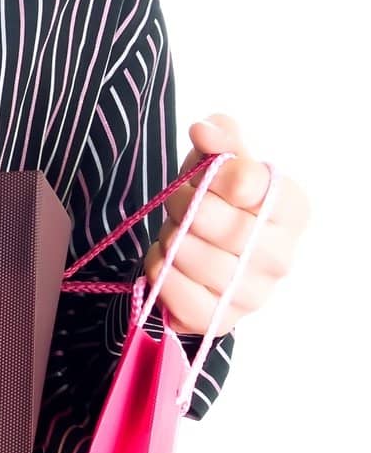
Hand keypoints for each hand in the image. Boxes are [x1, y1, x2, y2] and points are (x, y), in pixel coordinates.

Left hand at [142, 112, 310, 337]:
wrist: (198, 243)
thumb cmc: (214, 196)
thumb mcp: (218, 158)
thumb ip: (218, 136)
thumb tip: (204, 131)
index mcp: (291, 208)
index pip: (254, 184)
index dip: (218, 175)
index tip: (207, 174)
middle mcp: (282, 256)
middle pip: (225, 226)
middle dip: (186, 205)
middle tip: (179, 201)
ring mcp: (255, 294)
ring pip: (199, 260)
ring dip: (171, 238)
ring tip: (174, 231)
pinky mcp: (222, 320)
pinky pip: (184, 300)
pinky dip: (162, 273)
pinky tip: (166, 259)